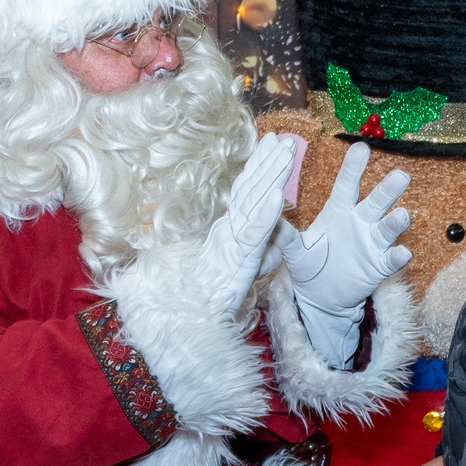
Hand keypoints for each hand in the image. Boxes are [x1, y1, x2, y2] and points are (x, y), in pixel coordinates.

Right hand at [197, 133, 294, 316]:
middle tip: (283, 137)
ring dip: (271, 176)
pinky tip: (278, 194)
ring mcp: (230, 244)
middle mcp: (227, 233)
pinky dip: (266, 214)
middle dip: (267, 163)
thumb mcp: (242, 279)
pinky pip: (253, 234)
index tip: (272, 144)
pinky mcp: (235, 261)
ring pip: (253, 204)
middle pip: (250, 191)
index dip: (258, 168)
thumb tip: (277, 250)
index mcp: (227, 235)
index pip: (245, 195)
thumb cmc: (200, 306)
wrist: (180, 328)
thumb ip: (259, 260)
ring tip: (285, 151)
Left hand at [273, 141, 410, 367]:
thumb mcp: (294, 248)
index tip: (362, 148)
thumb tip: (265, 213)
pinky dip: (398, 256)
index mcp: (339, 210)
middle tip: (401, 175)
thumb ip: (284, 233)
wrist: (321, 297)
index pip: (347, 184)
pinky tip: (403, 252)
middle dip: (388, 189)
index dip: (354, 167)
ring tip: (403, 215)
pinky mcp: (379, 266)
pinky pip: (390, 259)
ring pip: (387, 228)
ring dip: (396, 221)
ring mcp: (372, 243)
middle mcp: (360, 222)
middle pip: (376, 201)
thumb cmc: (308, 264)